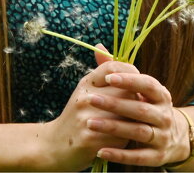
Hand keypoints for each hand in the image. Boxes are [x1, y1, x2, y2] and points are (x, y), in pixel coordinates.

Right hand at [41, 45, 136, 169]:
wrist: (54, 147)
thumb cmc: (78, 117)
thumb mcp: (86, 91)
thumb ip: (100, 73)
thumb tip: (102, 46)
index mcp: (86, 83)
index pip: (113, 67)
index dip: (130, 74)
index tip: (137, 85)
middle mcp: (85, 97)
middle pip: (125, 91)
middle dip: (136, 101)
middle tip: (139, 109)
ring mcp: (86, 118)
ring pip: (126, 116)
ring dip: (133, 122)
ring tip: (133, 125)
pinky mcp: (89, 139)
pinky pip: (119, 138)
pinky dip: (124, 140)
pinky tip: (121, 141)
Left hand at [83, 63, 190, 167]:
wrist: (174, 139)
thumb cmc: (149, 108)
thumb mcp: (142, 91)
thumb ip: (119, 71)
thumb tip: (97, 47)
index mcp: (162, 96)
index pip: (148, 84)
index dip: (129, 80)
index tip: (108, 76)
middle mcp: (165, 116)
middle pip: (140, 109)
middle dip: (114, 104)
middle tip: (90, 99)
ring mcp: (163, 137)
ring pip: (137, 132)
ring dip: (113, 127)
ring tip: (90, 123)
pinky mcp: (158, 157)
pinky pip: (138, 157)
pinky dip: (119, 154)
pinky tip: (100, 151)